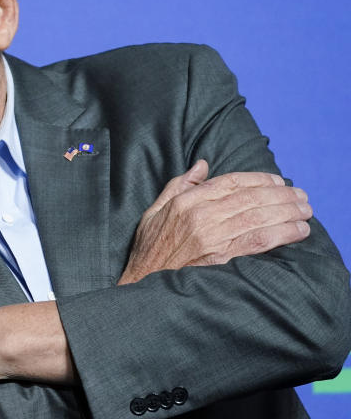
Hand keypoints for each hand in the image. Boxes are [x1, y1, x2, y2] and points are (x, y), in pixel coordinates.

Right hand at [118, 160, 311, 283]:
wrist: (141, 281)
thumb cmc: (149, 247)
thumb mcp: (155, 209)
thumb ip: (179, 185)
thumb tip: (201, 165)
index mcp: (186, 201)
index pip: (230, 182)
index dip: (258, 179)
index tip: (277, 181)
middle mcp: (201, 215)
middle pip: (250, 198)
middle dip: (280, 195)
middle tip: (301, 196)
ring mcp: (212, 237)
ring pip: (258, 217)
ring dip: (287, 212)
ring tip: (305, 210)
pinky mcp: (221, 258)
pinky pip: (257, 242)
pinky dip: (281, 234)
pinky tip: (298, 230)